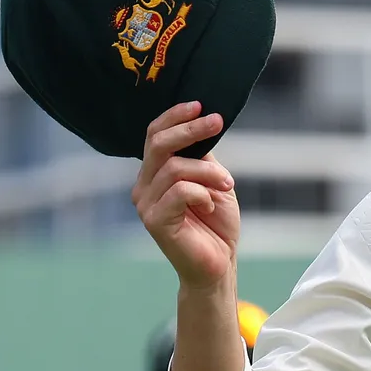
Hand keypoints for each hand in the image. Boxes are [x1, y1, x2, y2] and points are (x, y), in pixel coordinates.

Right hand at [132, 101, 238, 290]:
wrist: (218, 265)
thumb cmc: (216, 224)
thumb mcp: (212, 181)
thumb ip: (201, 157)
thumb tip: (203, 124)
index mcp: (154, 174)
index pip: (154, 135)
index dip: (175, 116)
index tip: (201, 106)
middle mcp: (143, 186)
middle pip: (159, 144)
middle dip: (190, 129)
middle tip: (217, 122)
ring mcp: (145, 204)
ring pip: (175, 168)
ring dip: (208, 172)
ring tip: (226, 185)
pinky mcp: (154, 221)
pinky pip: (180, 191)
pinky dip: (202, 193)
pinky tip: (209, 206)